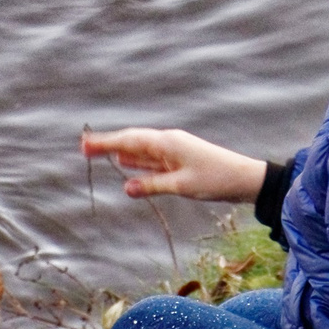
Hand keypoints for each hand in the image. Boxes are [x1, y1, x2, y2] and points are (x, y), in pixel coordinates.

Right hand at [81, 128, 268, 202]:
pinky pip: (152, 159)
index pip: (129, 140)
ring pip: (141, 149)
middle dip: (108, 144)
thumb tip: (126, 187)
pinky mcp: (179, 160)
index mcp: (167, 142)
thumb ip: (152, 185)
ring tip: (98, 151)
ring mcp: (174, 150)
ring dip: (120, 150)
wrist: (245, 178)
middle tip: (83, 148)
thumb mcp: (182, 186)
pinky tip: (127, 162)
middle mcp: (168, 142)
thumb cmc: (216, 179)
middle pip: (132, 141)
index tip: (84, 145)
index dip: (106, 143)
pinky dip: (137, 160)